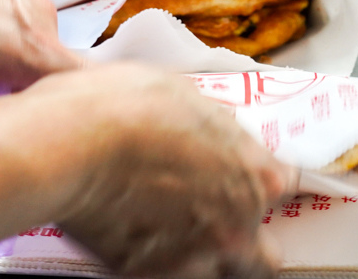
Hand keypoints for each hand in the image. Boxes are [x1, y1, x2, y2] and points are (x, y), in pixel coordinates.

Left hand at [0, 0, 82, 110]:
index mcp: (29, 49)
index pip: (81, 82)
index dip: (77, 102)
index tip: (58, 118)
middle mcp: (44, 22)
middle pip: (57, 67)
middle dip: (31, 84)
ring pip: (41, 44)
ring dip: (17, 58)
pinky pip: (29, 22)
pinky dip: (9, 35)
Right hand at [17, 63, 296, 278]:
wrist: (70, 144)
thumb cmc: (127, 106)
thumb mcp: (186, 95)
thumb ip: (216, 128)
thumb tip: (218, 133)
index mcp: (254, 174)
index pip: (287, 188)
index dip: (269, 182)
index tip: (257, 181)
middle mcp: (236, 224)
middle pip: (265, 255)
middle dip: (248, 240)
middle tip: (218, 220)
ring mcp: (195, 259)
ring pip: (220, 274)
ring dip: (205, 257)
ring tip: (171, 230)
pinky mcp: (148, 278)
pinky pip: (167, 277)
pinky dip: (158, 262)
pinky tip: (136, 234)